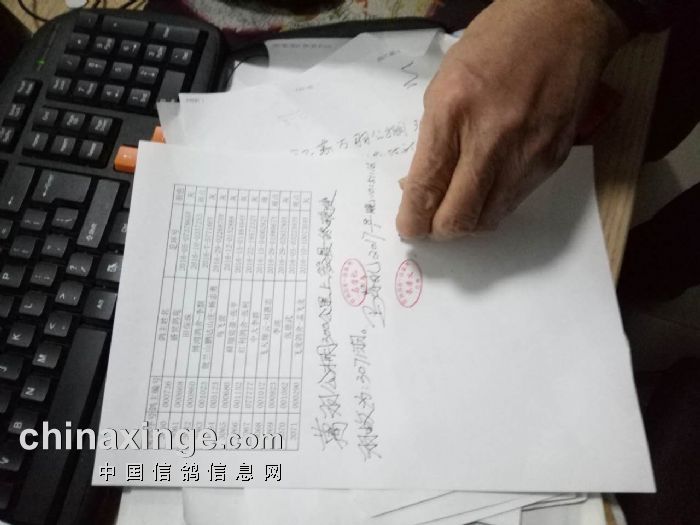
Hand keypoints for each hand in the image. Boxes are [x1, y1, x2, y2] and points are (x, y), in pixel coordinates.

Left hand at [396, 0, 628, 238]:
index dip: (414, 218)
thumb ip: (434, 138)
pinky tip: (489, 186)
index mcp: (452, 111)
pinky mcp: (553, 159)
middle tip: (432, 226)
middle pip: (459, 216)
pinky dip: (496, 203)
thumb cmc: (497, 43)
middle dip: (440, 230)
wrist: (565, 21)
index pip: (427, 186)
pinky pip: (516, 200)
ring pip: (490, 217)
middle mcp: (491, 137)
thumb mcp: (445, 82)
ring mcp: (527, 151)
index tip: (409, 228)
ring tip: (460, 205)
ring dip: (470, 220)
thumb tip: (421, 186)